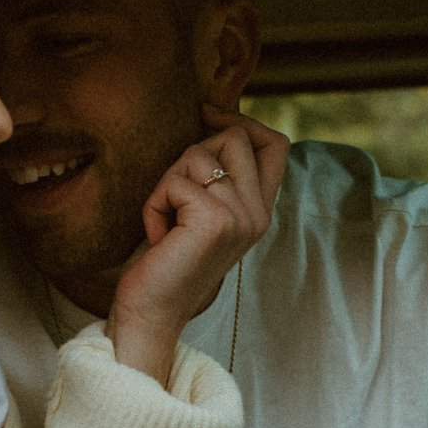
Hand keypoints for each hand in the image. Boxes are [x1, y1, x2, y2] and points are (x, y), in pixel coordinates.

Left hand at [108, 110, 290, 377]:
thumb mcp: (199, 211)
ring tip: (166, 222)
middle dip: (191, 154)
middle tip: (174, 198)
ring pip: (199, 154)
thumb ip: (217, 177)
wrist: (151, 313)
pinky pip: (176, 181)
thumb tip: (211, 119)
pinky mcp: (216, 222)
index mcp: (259, 210)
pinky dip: (154, 204)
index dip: (242, 120)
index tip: (207, 114)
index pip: (276, 144)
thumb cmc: (164, 260)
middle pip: (234, 137)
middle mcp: (258, 213)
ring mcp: (242, 217)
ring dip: (167, 182)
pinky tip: (158, 235)